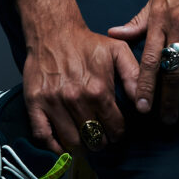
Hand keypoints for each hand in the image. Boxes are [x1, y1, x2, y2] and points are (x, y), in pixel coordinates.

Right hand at [16, 0, 139, 156]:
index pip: (114, 128)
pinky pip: (44, 138)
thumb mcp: (118, 51)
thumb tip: (143, 104)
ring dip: (81, 146)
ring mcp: (53, 103)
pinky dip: (54, 147)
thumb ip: (134, 76)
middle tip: (101, 135)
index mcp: (98, 89)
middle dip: (101, 140)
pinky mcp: (35, 104)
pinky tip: (63, 143)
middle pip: (94, 139)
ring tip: (86, 139)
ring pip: (71, 143)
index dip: (118, 132)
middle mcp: (76, 99)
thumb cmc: (87, 43)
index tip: (116, 130)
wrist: (54, 31)